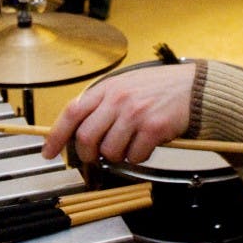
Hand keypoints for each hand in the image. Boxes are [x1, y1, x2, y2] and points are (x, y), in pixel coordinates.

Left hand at [41, 64, 194, 163]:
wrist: (193, 88)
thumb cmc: (158, 88)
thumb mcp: (124, 86)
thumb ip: (102, 104)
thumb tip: (77, 130)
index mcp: (107, 88)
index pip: (72, 112)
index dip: (56, 135)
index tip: (49, 152)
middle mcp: (118, 99)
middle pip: (87, 138)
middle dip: (89, 154)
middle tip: (97, 156)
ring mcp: (135, 113)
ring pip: (110, 151)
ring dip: (118, 155)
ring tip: (130, 144)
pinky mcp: (153, 127)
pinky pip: (135, 155)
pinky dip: (139, 156)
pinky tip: (147, 144)